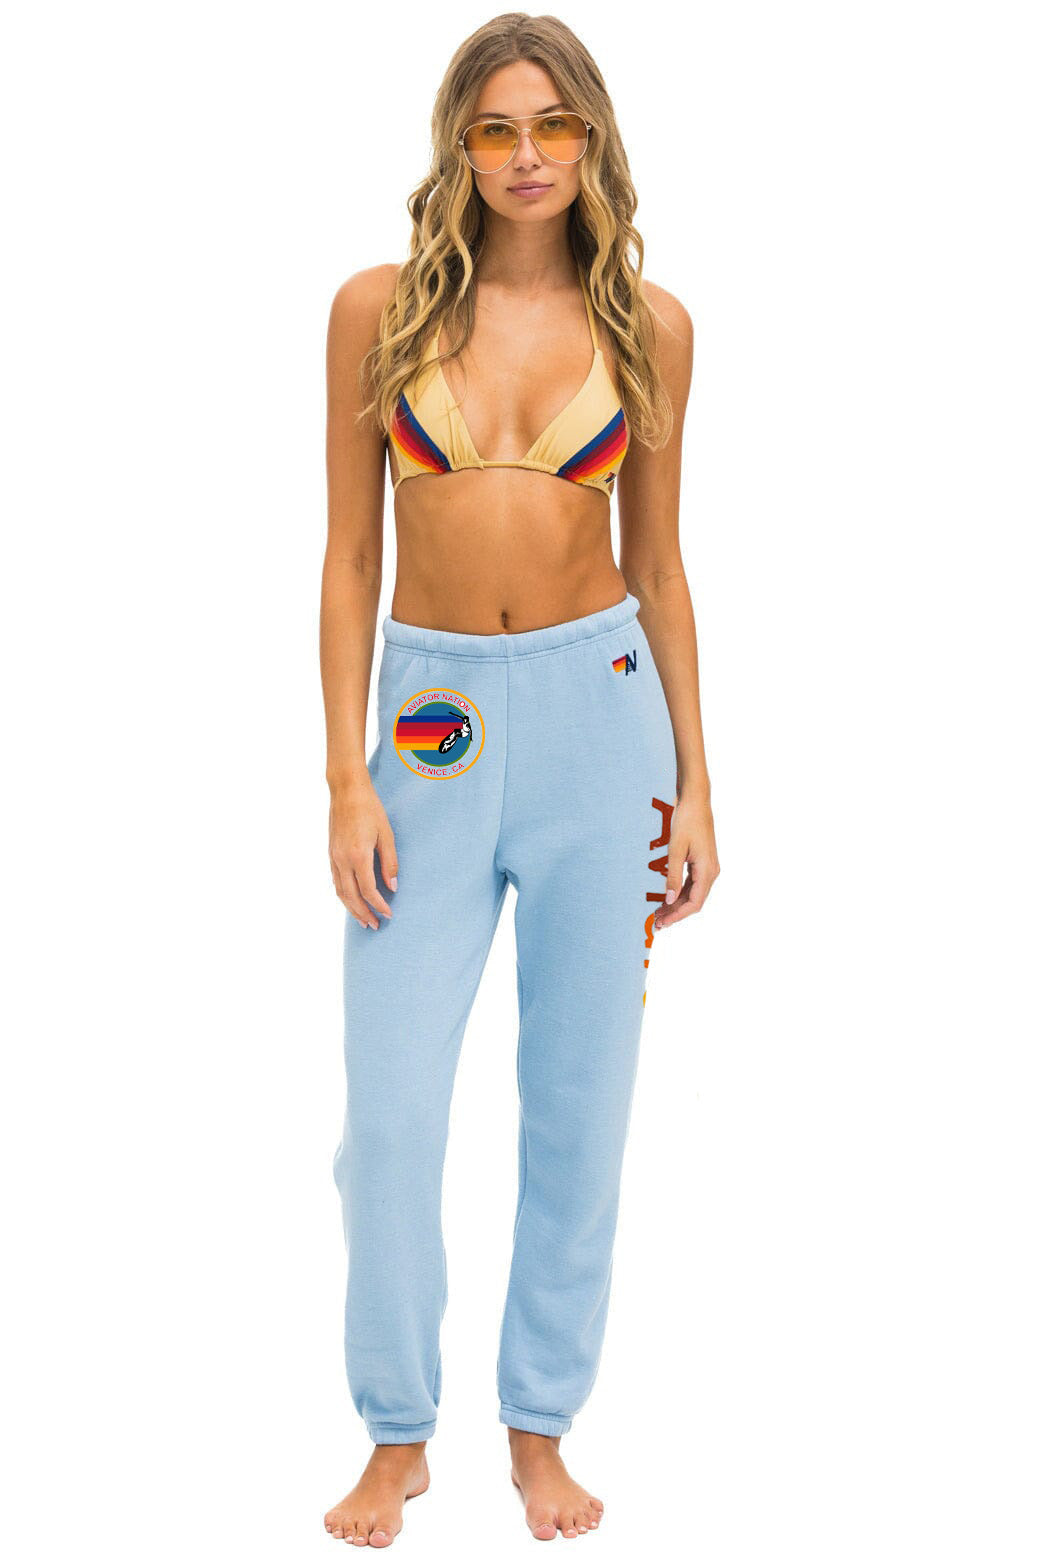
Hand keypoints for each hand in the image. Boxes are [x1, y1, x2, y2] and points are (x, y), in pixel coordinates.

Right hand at [329, 778, 398, 929]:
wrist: (346, 791)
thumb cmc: (370, 809)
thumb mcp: (387, 834)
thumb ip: (390, 862)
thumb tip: (392, 886)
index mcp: (358, 856)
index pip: (369, 890)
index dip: (379, 905)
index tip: (389, 914)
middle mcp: (342, 860)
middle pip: (352, 897)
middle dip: (364, 914)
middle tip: (376, 926)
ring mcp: (333, 857)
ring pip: (340, 892)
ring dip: (351, 909)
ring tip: (363, 921)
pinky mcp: (331, 854)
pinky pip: (335, 881)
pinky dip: (344, 895)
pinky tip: (351, 900)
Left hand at [653, 792, 719, 930]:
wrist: (695, 801)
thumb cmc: (686, 821)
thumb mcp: (675, 849)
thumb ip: (672, 876)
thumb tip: (668, 899)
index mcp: (707, 870)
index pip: (694, 903)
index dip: (677, 915)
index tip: (662, 922)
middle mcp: (711, 871)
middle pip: (694, 901)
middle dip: (675, 913)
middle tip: (656, 922)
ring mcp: (708, 867)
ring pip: (693, 894)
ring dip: (676, 904)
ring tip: (658, 912)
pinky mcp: (702, 862)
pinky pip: (693, 884)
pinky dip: (680, 892)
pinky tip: (667, 897)